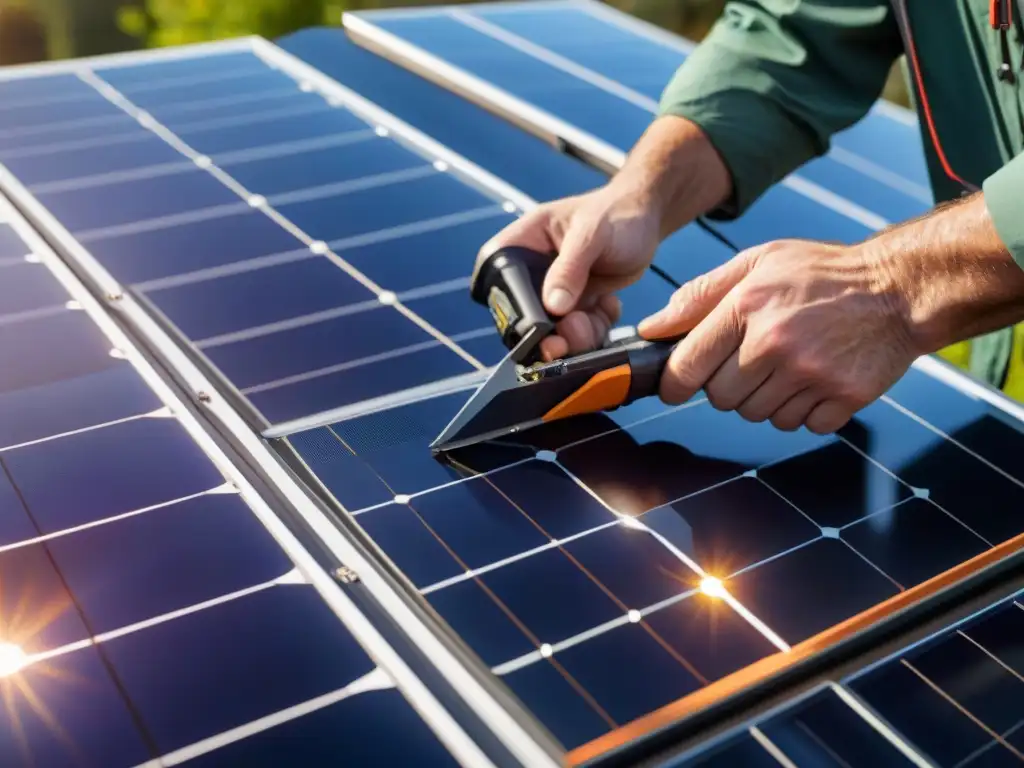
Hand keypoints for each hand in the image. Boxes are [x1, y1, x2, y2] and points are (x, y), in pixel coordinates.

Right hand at [477, 187, 660, 360]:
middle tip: (573, 333)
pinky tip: (608, 305)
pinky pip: (578, 332)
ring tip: (599, 315)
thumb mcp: (592, 234)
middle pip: (523, 316)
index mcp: (523, 243)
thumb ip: (570, 268)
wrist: (646, 221)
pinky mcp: (576, 305)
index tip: (536, 326)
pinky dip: (595, 328)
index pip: (499, 279)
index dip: (510, 307)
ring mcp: (553, 291)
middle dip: (550, 332)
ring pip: (553, 331)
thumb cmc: (616, 214)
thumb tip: (553, 307)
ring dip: (578, 335)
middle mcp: (532, 271)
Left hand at [638, 239, 917, 433]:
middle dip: (726, 385)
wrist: (899, 289)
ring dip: (764, 399)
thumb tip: (652, 328)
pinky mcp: (842, 398)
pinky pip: (799, 425)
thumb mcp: (757, 263)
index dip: (674, 382)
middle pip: (720, 398)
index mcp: (747, 306)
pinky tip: (814, 379)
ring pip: (757, 415)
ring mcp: (810, 374)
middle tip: (750, 360)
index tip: (676, 385)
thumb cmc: (822, 273)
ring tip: (787, 365)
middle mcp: (775, 343)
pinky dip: (802, 410)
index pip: (687, 366)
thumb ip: (700, 295)